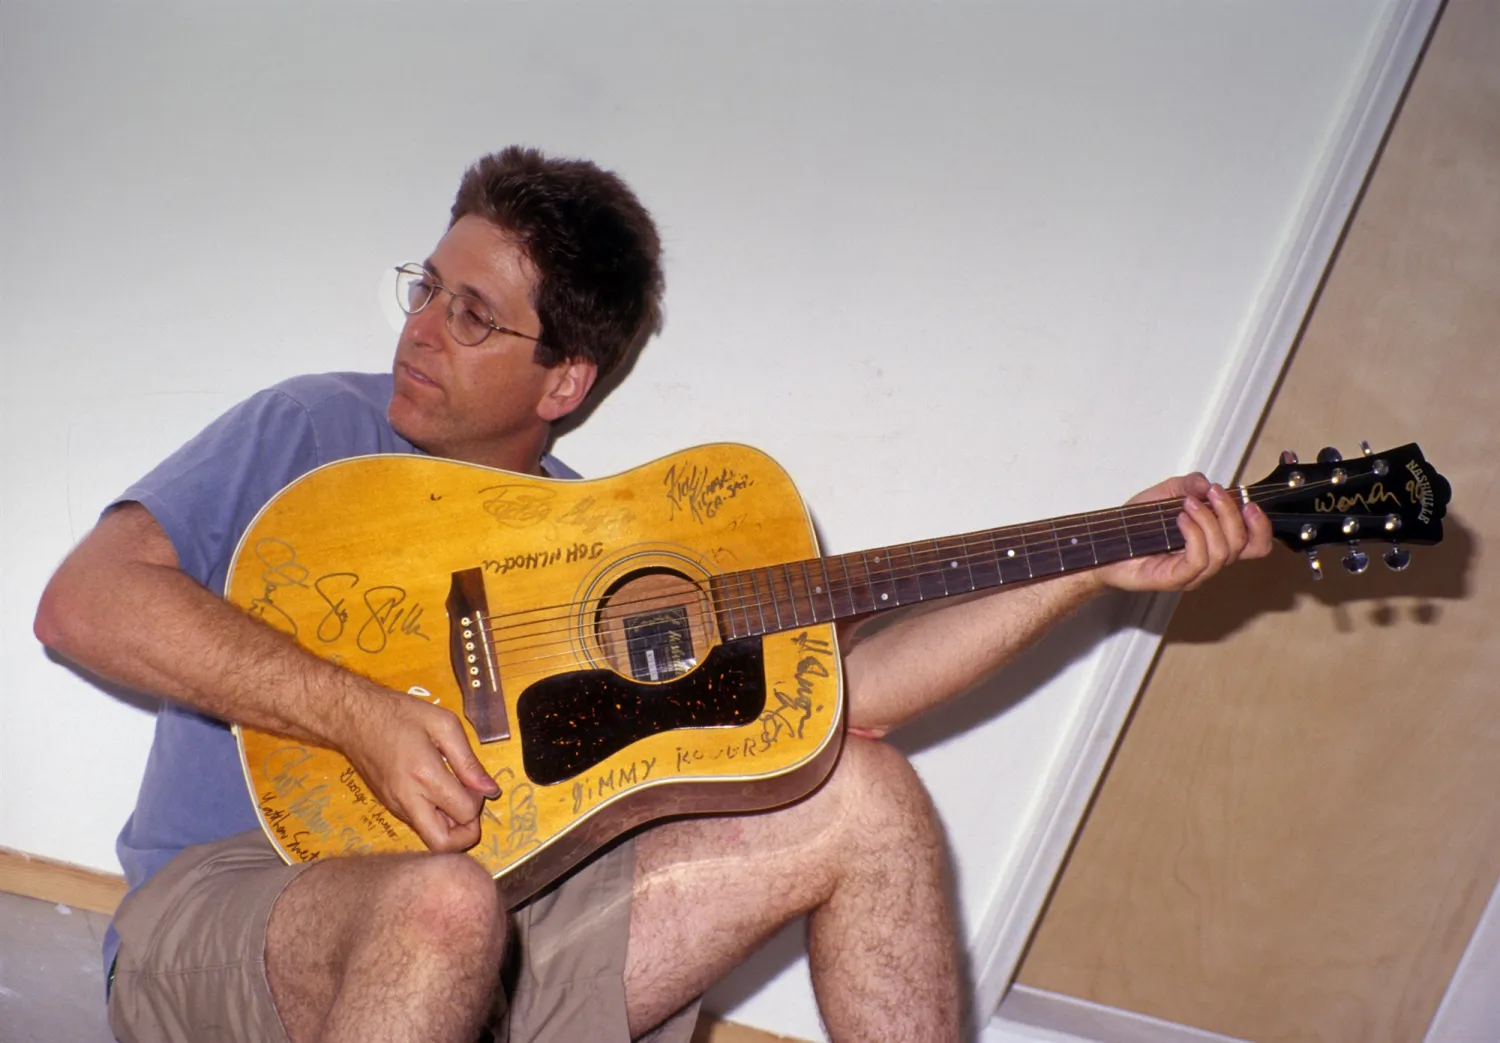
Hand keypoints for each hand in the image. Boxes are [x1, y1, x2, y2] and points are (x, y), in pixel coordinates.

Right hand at [336, 685, 500, 852]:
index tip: (475, 782)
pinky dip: (435, 817)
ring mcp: (396, 807)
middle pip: (443, 844)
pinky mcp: (390, 807)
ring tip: (452, 793)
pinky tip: (437, 791)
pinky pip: (419, 824)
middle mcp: (408, 799)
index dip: (478, 801)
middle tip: (469, 805)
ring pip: (430, 838)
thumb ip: (468, 760)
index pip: (464, 813)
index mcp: (425, 776)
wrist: (353, 719)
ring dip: (450, 825)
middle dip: (466, 833)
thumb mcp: (443, 725)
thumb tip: (490, 789)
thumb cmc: (399, 715)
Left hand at [1096, 472, 1273, 593]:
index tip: (1249, 503)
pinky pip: (1199, 560)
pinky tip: (1180, 520)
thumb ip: (1188, 485)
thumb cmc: (1134, 526)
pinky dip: (1194, 534)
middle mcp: (1208, 561)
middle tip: (1211, 493)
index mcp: (1213, 543)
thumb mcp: (1164, 495)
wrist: (1104, 545)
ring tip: (1186, 505)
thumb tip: (1207, 484)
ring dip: (1209, 520)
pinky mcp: (1175, 579)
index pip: (1255, 545)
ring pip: (1222, 551)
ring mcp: (1193, 573)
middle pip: (1242, 544)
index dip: (1262, 527)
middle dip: (1230, 513)